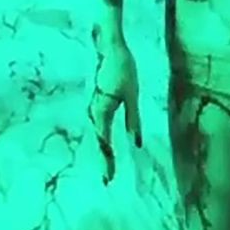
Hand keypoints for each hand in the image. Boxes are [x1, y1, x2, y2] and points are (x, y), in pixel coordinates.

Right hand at [88, 15, 141, 183]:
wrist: (109, 47)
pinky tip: (106, 148)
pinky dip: (102, 141)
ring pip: (96, 136)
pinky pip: (98, 127)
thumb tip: (136, 144)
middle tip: (108, 182)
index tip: (109, 180)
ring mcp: (93, 108)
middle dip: (103, 162)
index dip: (107, 162)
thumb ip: (133, 120)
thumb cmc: (123, 68)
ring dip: (102, 153)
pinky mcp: (96, 104)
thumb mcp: (132, 95)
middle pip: (98, 142)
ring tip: (108, 170)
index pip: (104, 143)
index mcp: (101, 111)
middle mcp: (93, 112)